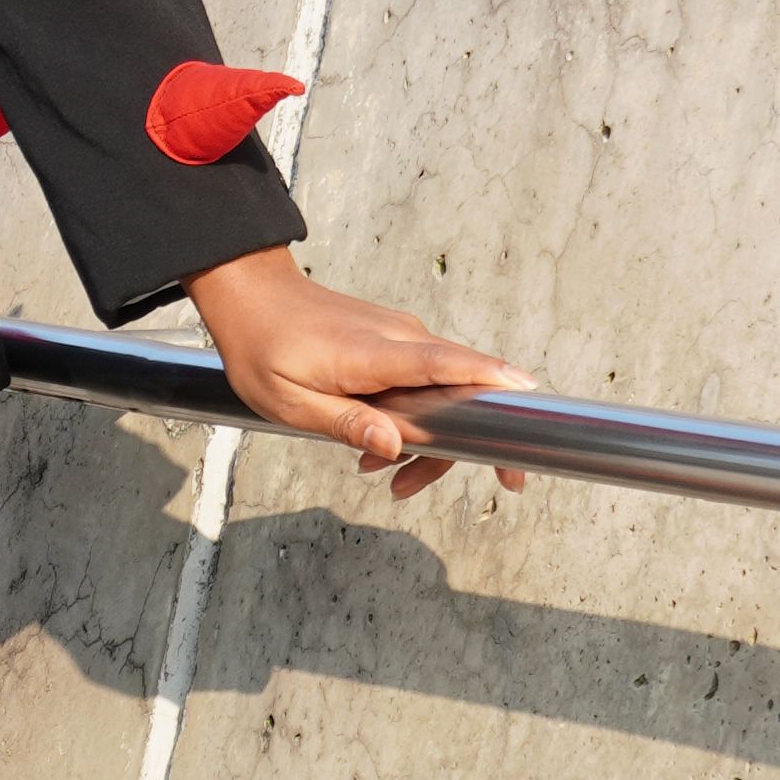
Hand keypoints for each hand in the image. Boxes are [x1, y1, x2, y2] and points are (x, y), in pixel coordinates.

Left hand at [182, 247, 535, 500]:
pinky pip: (424, 381)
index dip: (489, 378)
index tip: (528, 394)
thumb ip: (347, 423)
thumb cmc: (264, 347)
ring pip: (443, 391)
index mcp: (373, 353)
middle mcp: (398, 337)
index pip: (445, 363)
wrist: (251, 297)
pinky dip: (416, 417)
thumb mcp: (291, 402)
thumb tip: (393, 446)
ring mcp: (399, 336)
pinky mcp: (393, 340)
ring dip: (431, 438)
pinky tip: (383, 450)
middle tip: (502, 482)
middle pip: (459, 388)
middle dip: (475, 440)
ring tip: (394, 480)